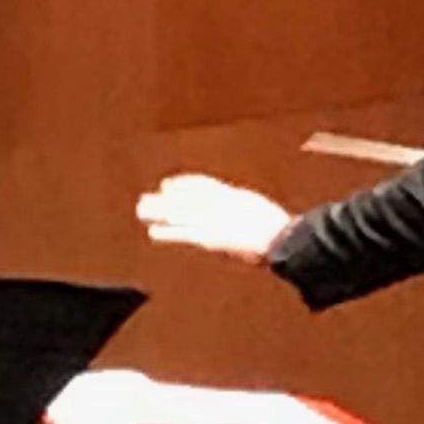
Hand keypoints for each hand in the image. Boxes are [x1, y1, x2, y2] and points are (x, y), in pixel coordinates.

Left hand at [136, 172, 294, 264]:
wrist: (282, 239)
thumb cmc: (281, 231)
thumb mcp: (266, 214)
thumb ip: (251, 211)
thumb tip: (250, 213)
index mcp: (234, 196)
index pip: (202, 185)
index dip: (183, 184)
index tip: (168, 184)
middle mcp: (219, 204)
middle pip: (185, 198)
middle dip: (165, 198)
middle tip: (146, 198)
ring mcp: (213, 220)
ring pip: (180, 213)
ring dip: (159, 211)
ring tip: (141, 210)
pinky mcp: (208, 237)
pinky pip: (184, 233)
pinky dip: (168, 232)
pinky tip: (153, 232)